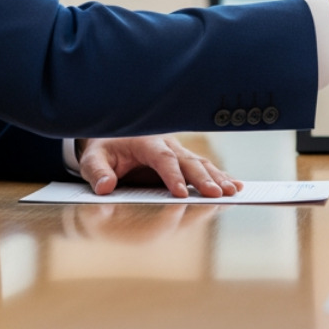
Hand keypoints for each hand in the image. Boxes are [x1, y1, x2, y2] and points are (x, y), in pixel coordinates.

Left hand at [77, 135, 243, 198]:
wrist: (113, 135)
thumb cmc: (104, 150)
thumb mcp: (92, 159)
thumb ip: (97, 172)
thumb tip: (105, 187)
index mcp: (145, 142)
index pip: (163, 159)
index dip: (173, 176)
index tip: (181, 194)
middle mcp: (167, 145)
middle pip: (188, 161)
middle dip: (203, 178)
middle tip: (216, 193)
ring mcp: (177, 151)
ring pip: (200, 163)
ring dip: (216, 177)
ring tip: (232, 191)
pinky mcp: (182, 160)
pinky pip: (203, 167)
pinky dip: (219, 175)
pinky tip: (235, 185)